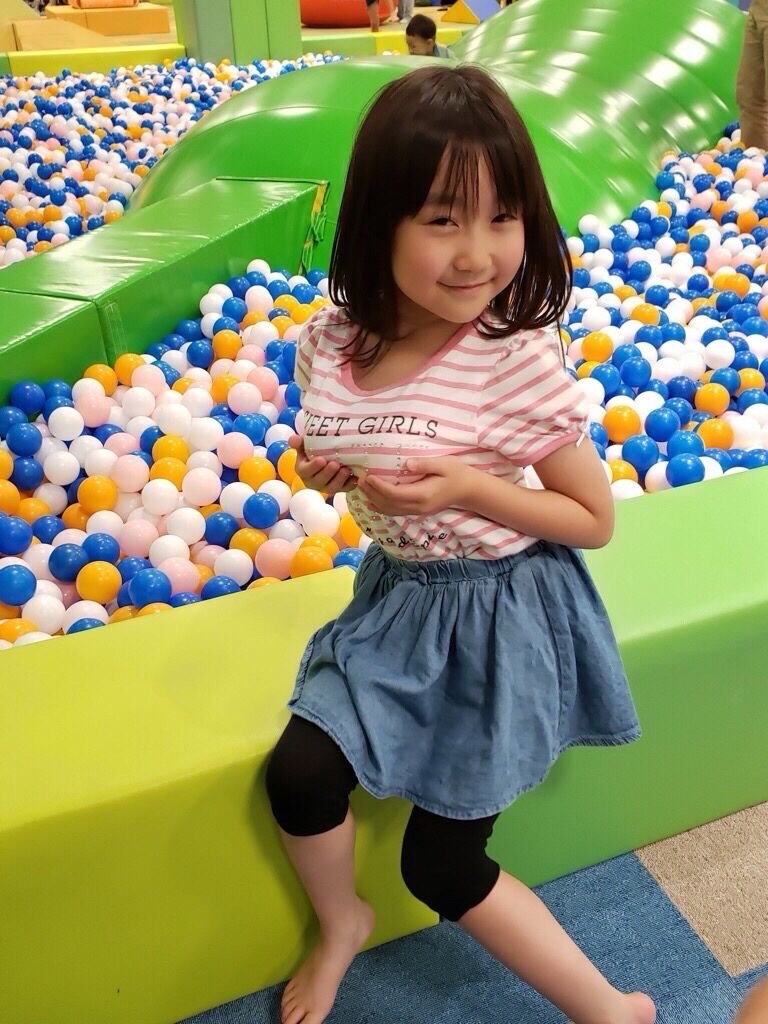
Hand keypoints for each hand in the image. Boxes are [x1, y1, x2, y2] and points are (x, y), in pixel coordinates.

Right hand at [289, 435, 357, 494]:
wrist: (330, 456)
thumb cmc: (315, 451)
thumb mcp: (306, 445)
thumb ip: (299, 442)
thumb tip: (293, 439)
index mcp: (304, 470)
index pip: (305, 472)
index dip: (313, 467)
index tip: (321, 460)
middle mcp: (314, 481)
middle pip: (319, 481)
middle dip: (328, 473)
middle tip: (335, 464)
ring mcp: (327, 486)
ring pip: (332, 488)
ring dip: (339, 480)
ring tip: (346, 470)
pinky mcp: (340, 488)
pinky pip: (345, 489)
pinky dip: (350, 484)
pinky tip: (355, 477)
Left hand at [358, 456, 473, 516]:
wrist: (469, 490)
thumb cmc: (458, 473)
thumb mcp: (445, 464)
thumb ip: (425, 464)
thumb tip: (406, 464)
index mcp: (423, 495)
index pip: (395, 494)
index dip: (379, 486)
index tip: (368, 476)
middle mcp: (418, 507)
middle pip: (388, 503)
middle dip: (372, 492)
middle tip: (360, 479)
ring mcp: (417, 511)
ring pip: (390, 510)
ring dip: (374, 499)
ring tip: (362, 487)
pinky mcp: (417, 511)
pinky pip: (395, 512)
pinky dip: (381, 507)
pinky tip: (372, 500)